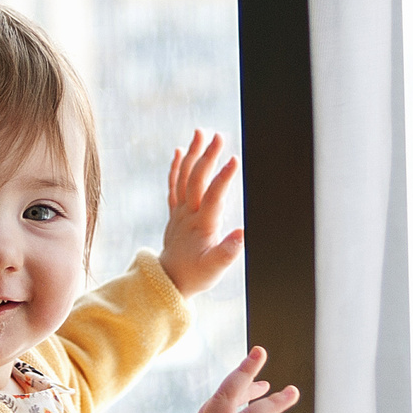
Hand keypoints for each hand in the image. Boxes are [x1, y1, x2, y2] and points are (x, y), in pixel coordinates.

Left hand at [160, 129, 243, 296]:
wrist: (170, 280)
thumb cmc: (196, 275)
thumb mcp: (215, 269)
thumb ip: (228, 252)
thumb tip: (242, 234)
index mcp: (201, 225)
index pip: (213, 196)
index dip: (223, 177)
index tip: (234, 160)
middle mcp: (188, 214)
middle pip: (197, 179)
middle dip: (208, 156)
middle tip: (219, 136)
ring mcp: (179, 211)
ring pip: (184, 177)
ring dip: (192, 154)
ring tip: (200, 132)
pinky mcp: (175, 212)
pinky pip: (174, 185)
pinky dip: (176, 167)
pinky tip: (179, 150)